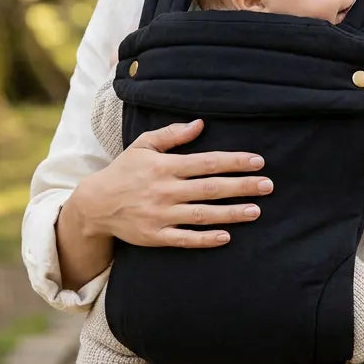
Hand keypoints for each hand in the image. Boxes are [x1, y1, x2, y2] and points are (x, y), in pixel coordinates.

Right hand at [73, 118, 272, 248]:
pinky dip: (206, 239)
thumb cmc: (124, 171)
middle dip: (242, 186)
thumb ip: (172, 135)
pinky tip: (227, 236)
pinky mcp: (156, 236)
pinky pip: (185, 239)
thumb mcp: (143, 145)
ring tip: (256, 210)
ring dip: (231, 213)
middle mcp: (165, 190)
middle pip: (211, 188)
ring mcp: (161, 215)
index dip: (234, 161)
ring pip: (203, 214)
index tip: (258, 162)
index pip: (207, 162)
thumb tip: (200, 124)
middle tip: (268, 186)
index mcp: (164, 166)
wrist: (95, 204)